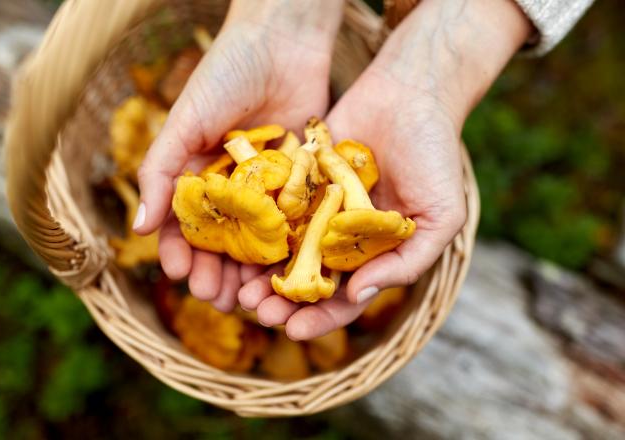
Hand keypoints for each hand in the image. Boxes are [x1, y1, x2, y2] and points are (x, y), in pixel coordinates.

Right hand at [134, 0, 343, 310]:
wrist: (282, 41)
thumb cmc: (225, 75)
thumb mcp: (184, 122)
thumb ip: (161, 173)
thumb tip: (137, 230)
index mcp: (199, 176)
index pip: (186, 226)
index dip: (182, 253)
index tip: (183, 277)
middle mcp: (233, 188)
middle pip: (223, 243)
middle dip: (217, 273)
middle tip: (219, 300)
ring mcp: (269, 189)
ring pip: (259, 242)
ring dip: (252, 273)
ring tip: (252, 300)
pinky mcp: (303, 182)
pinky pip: (295, 222)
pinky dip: (290, 250)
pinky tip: (287, 274)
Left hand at [240, 0, 530, 338]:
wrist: (410, 94)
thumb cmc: (434, 156)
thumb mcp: (440, 216)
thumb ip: (407, 261)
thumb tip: (358, 296)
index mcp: (374, 254)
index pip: (345, 298)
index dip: (321, 319)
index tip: (294, 331)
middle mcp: (342, 237)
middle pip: (308, 280)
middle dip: (283, 302)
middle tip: (257, 312)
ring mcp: (317, 209)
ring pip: (283, 250)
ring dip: (262, 274)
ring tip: (240, 289)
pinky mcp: (297, 180)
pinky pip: (273, 209)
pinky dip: (256, 229)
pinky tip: (236, 244)